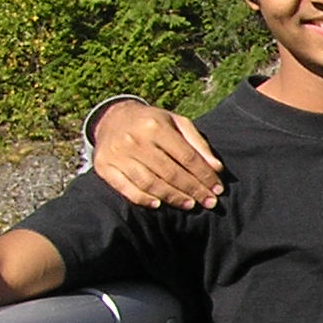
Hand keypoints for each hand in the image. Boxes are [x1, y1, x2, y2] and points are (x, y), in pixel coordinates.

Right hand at [94, 100, 224, 208]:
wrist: (112, 118)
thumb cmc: (152, 123)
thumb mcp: (177, 123)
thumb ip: (198, 143)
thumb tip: (217, 168)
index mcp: (156, 126)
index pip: (187, 157)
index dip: (205, 175)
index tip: (218, 189)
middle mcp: (135, 140)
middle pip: (171, 173)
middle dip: (194, 190)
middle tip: (210, 202)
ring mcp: (118, 154)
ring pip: (151, 183)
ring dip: (173, 197)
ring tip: (190, 204)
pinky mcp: (104, 167)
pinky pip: (127, 189)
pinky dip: (143, 199)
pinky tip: (159, 204)